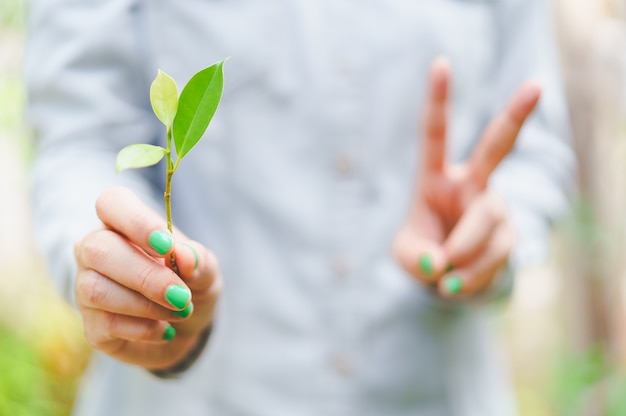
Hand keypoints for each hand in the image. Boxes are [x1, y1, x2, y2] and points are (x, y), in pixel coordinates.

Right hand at [74, 187, 221, 369]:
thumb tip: (186, 256)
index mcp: (123, 224)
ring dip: (146, 305)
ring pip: (96, 290)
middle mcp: (95, 250)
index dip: (136, 222)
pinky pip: (105, 324)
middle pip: (98, 250)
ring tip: (179, 311)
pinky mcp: (90, 325)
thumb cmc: (191, 285)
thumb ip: (199, 260)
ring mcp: (86, 288)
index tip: (166, 246)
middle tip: (181, 295)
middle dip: (145, 276)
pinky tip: (164, 329)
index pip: (111, 203)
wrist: (186, 330)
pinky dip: (144, 329)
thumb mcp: (206, 271)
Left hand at [393, 58, 540, 298]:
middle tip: (536, 85)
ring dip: (463, 254)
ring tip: (445, 279)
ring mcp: (494, 206)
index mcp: (435, 177)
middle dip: (514, 116)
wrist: (451, 278)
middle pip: (495, 148)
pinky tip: (458, 283)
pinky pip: (496, 253)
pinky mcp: (510, 234)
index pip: (435, 135)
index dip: (438, 100)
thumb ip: (416, 258)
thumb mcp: (406, 256)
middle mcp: (470, 183)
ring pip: (487, 221)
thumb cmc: (423, 253)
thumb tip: (441, 265)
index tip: (441, 63)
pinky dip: (473, 274)